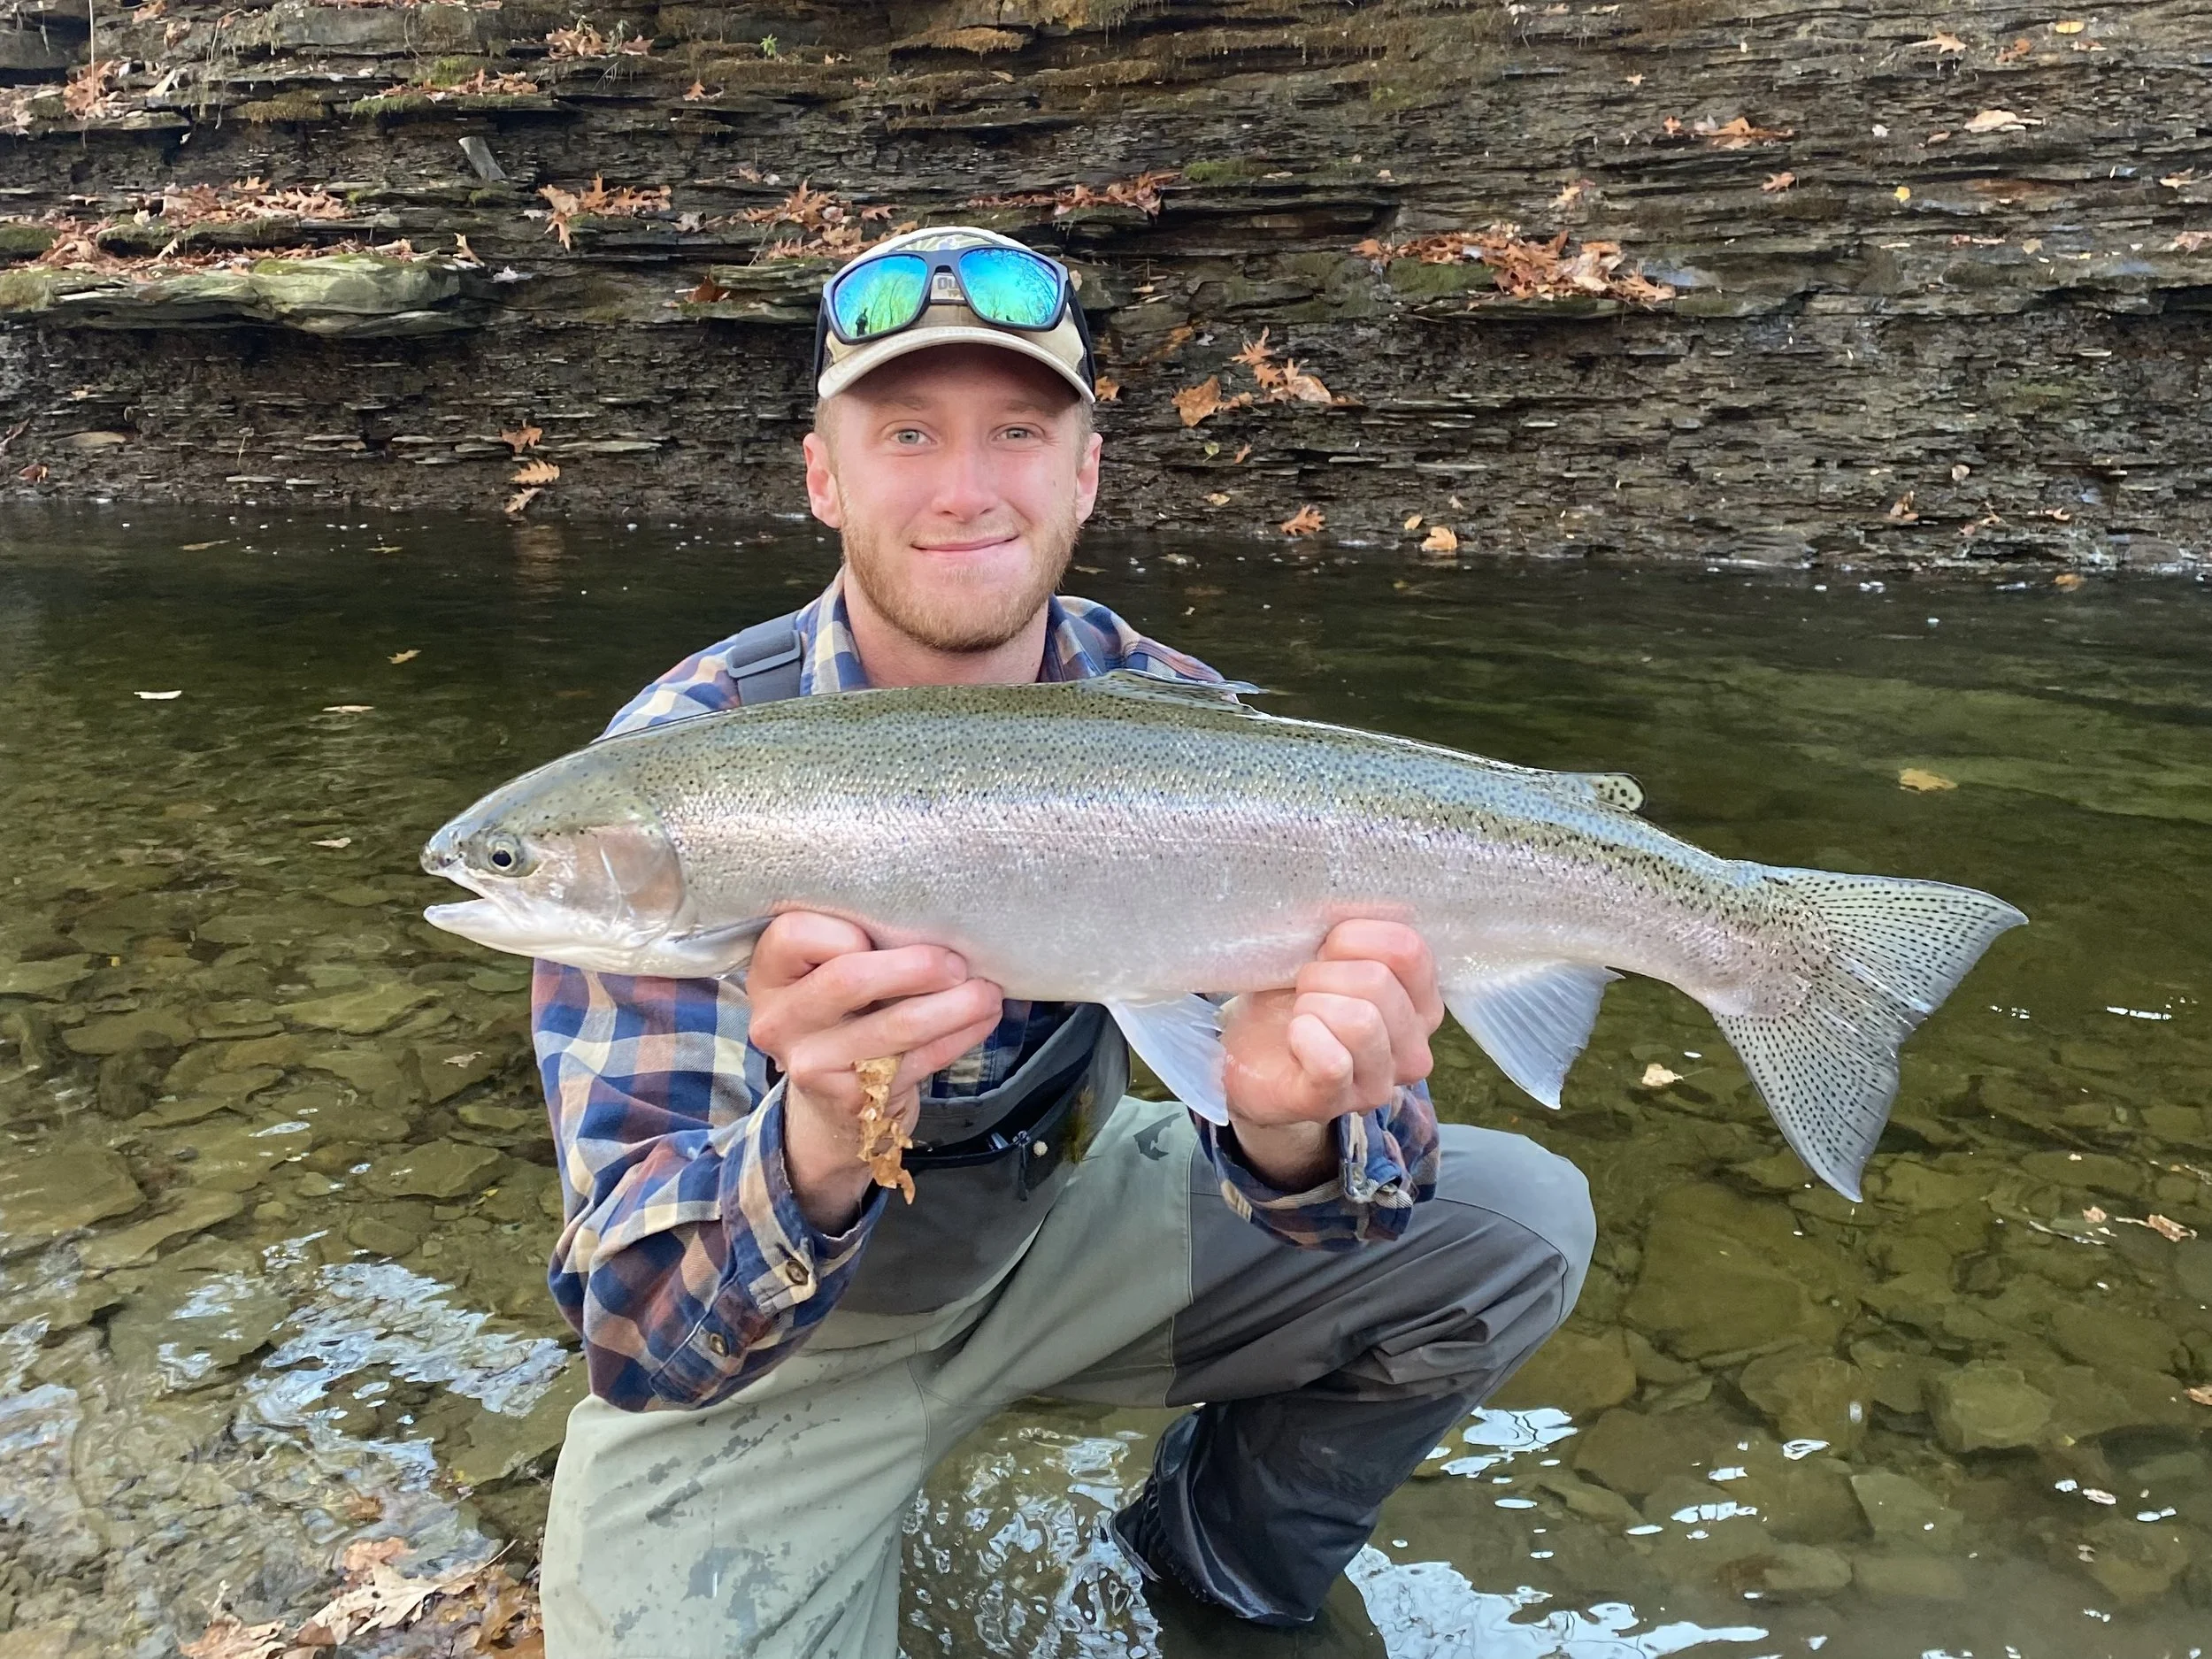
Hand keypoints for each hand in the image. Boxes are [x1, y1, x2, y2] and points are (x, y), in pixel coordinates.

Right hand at [745, 912, 1002, 1233]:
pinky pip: (919, 1060)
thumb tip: (939, 917)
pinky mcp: (852, 1099)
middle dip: (914, 967)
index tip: (889, 931)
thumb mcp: (828, 973)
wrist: (837, 1103)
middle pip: (848, 978)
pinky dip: (959, 1035)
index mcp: (768, 973)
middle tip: (958, 963)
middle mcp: (777, 1020)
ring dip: (954, 1005)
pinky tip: (983, 1019)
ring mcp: (810, 1064)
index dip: (848, 929)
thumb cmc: (844, 1015)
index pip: (794, 934)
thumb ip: (858, 943)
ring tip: (987, 991)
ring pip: (894, 1025)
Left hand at [1219, 920, 1443, 1189]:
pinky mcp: (1337, 1103)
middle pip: (1378, 982)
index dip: (1353, 937)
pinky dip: (1304, 1037)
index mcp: (1420, 1000)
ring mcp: (1380, 1081)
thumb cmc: (1293, 998)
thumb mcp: (1324, 954)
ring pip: (1361, 1020)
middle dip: (1324, 974)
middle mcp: (1414, 1046)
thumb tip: (1356, 899)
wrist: (1249, 1055)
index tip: (1325, 950)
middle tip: (1304, 989)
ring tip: (1301, 1014)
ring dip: (1312, 1006)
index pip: (1408, 949)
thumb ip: (1351, 928)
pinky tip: (1294, 1037)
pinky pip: (1332, 1061)